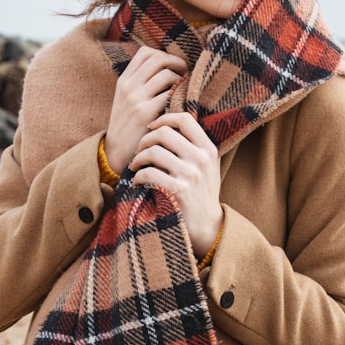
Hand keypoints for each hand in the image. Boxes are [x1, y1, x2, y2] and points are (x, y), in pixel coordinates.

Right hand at [103, 46, 187, 173]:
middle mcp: (129, 85)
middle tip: (185, 74)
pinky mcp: (145, 113)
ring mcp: (136, 98)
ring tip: (184, 90)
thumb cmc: (128, 124)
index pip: (146, 52)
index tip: (174, 66)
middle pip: (158, 58)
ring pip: (166, 74)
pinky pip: (169, 94)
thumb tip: (169, 68)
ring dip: (181, 80)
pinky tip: (182, 104)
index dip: (165, 54)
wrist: (115, 151)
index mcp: (124, 79)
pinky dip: (180, 95)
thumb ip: (142, 83)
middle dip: (178, 63)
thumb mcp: (127, 99)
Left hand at [129, 112, 223, 256]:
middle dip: (146, 139)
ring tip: (136, 166)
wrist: (207, 226)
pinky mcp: (177, 190)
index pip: (185, 119)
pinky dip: (138, 176)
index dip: (164, 118)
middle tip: (140, 150)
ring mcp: (190, 174)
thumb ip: (196, 146)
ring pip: (154, 151)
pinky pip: (149, 173)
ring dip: (138, 159)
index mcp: (208, 149)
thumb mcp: (208, 166)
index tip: (153, 127)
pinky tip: (138, 182)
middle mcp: (201, 159)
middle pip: (165, 133)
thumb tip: (171, 124)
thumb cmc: (202, 194)